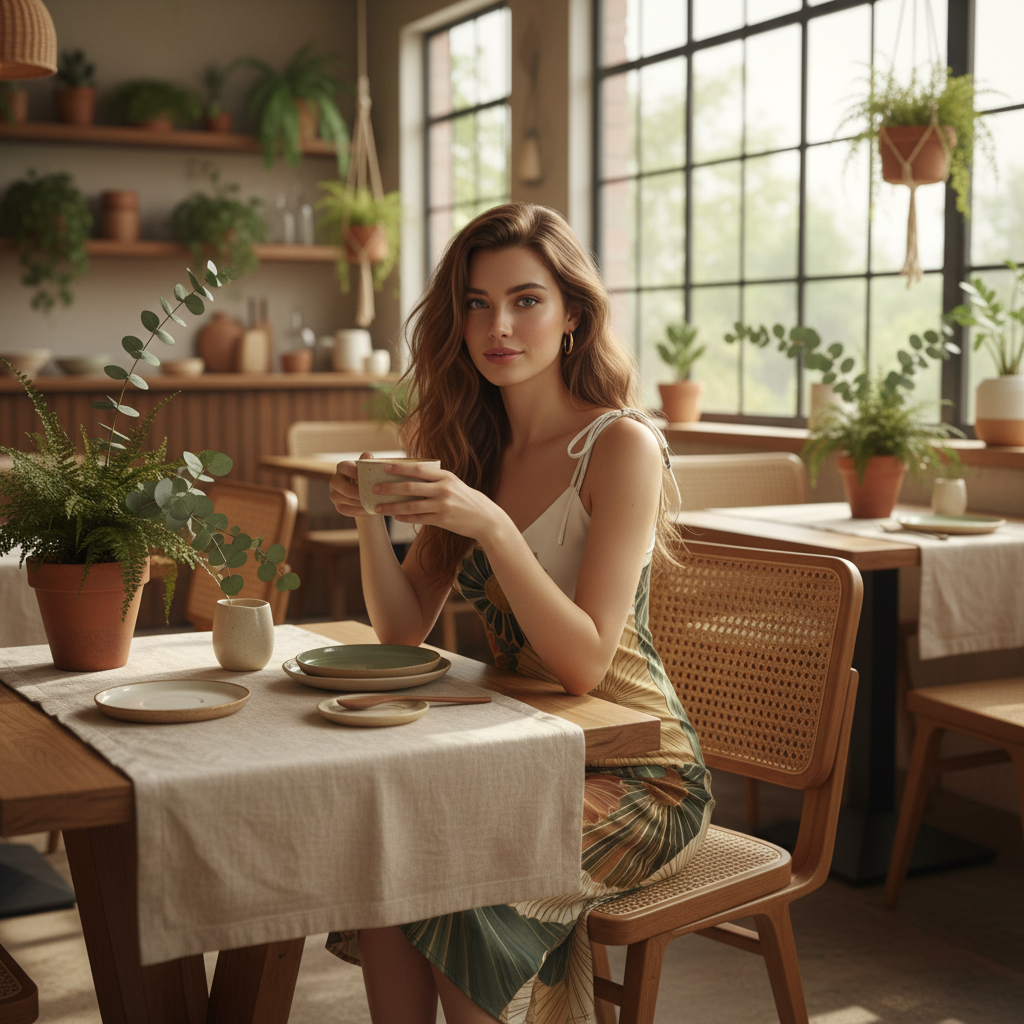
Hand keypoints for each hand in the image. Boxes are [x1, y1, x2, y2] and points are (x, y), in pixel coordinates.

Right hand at [329, 452, 375, 518]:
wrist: (371, 494)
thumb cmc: (371, 478)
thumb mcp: (372, 470)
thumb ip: (368, 463)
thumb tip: (366, 455)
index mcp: (343, 467)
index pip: (344, 466)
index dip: (353, 471)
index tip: (366, 477)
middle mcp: (335, 479)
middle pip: (338, 484)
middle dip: (355, 490)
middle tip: (369, 494)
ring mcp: (334, 493)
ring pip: (342, 498)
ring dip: (357, 501)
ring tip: (372, 503)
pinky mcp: (338, 506)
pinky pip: (345, 510)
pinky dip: (357, 511)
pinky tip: (369, 510)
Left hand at [372, 461, 507, 543]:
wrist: (485, 518)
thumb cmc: (464, 498)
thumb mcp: (452, 483)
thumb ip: (434, 479)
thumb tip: (407, 475)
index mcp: (445, 476)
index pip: (418, 469)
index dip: (399, 468)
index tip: (383, 467)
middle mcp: (443, 489)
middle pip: (410, 487)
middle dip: (389, 487)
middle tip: (373, 488)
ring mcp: (443, 505)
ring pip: (411, 506)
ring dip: (392, 507)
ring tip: (377, 507)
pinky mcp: (442, 520)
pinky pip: (418, 518)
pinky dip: (405, 517)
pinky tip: (395, 517)